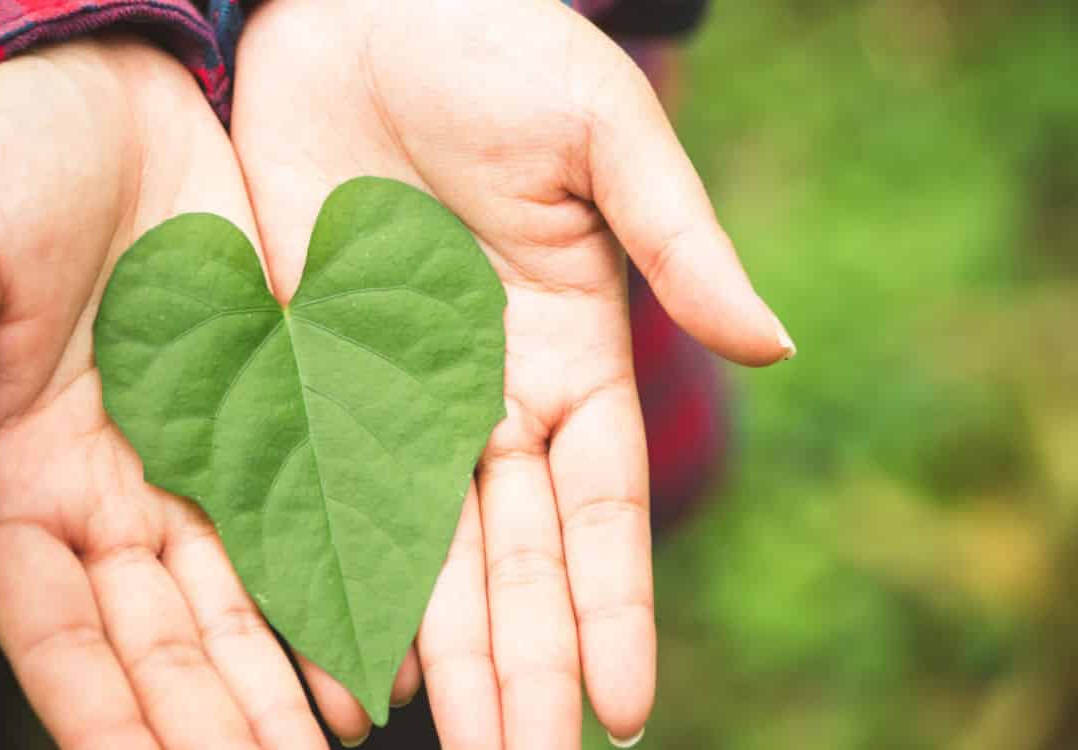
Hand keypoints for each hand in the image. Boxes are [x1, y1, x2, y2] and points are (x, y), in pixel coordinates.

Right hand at [0, 37, 325, 748]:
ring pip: (241, 600)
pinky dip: (328, 584)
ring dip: (283, 677)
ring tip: (332, 739)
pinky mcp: (263, 410)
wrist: (99, 89)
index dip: (108, 713)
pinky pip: (299, 517)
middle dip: (219, 718)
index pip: (62, 633)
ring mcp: (192, 459)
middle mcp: (111, 494)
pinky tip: (369, 642)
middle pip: (166, 639)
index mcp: (20, 481)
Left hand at [231, 2, 793, 746]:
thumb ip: (677, 240)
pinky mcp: (304, 374)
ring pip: (416, 554)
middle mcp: (485, 398)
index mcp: (568, 351)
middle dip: (526, 668)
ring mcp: (393, 396)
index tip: (626, 708)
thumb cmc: (494, 45)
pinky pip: (314, 494)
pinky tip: (338, 671)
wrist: (355, 3)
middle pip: (509, 560)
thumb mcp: (599, 133)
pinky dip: (323, 579)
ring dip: (435, 659)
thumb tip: (773, 346)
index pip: (596, 509)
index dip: (612, 607)